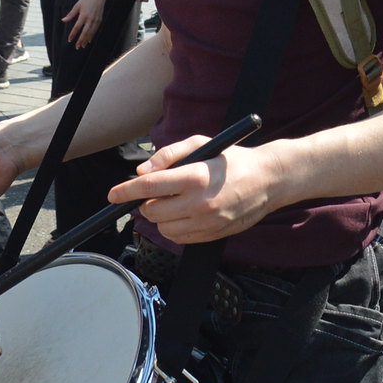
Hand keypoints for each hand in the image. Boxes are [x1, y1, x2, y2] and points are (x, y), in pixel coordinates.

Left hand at [63, 0, 108, 47]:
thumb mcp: (77, 6)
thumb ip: (70, 14)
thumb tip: (63, 20)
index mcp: (83, 15)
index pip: (77, 27)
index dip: (73, 34)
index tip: (69, 40)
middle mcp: (90, 19)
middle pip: (85, 32)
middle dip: (80, 40)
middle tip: (76, 47)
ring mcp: (96, 20)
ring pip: (91, 33)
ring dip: (86, 40)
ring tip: (82, 46)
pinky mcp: (99, 20)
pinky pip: (95, 30)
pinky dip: (92, 36)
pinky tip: (89, 41)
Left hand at [106, 138, 280, 243]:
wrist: (269, 180)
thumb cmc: (233, 160)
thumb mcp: (201, 144)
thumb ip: (168, 155)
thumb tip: (142, 171)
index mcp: (196, 176)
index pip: (150, 187)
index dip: (126, 191)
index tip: (114, 194)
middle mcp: (200, 202)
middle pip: (152, 211)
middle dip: (147, 202)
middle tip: (157, 193)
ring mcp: (207, 222)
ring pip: (163, 228)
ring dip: (160, 217)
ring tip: (174, 203)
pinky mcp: (213, 234)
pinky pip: (180, 238)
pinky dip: (174, 228)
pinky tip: (185, 214)